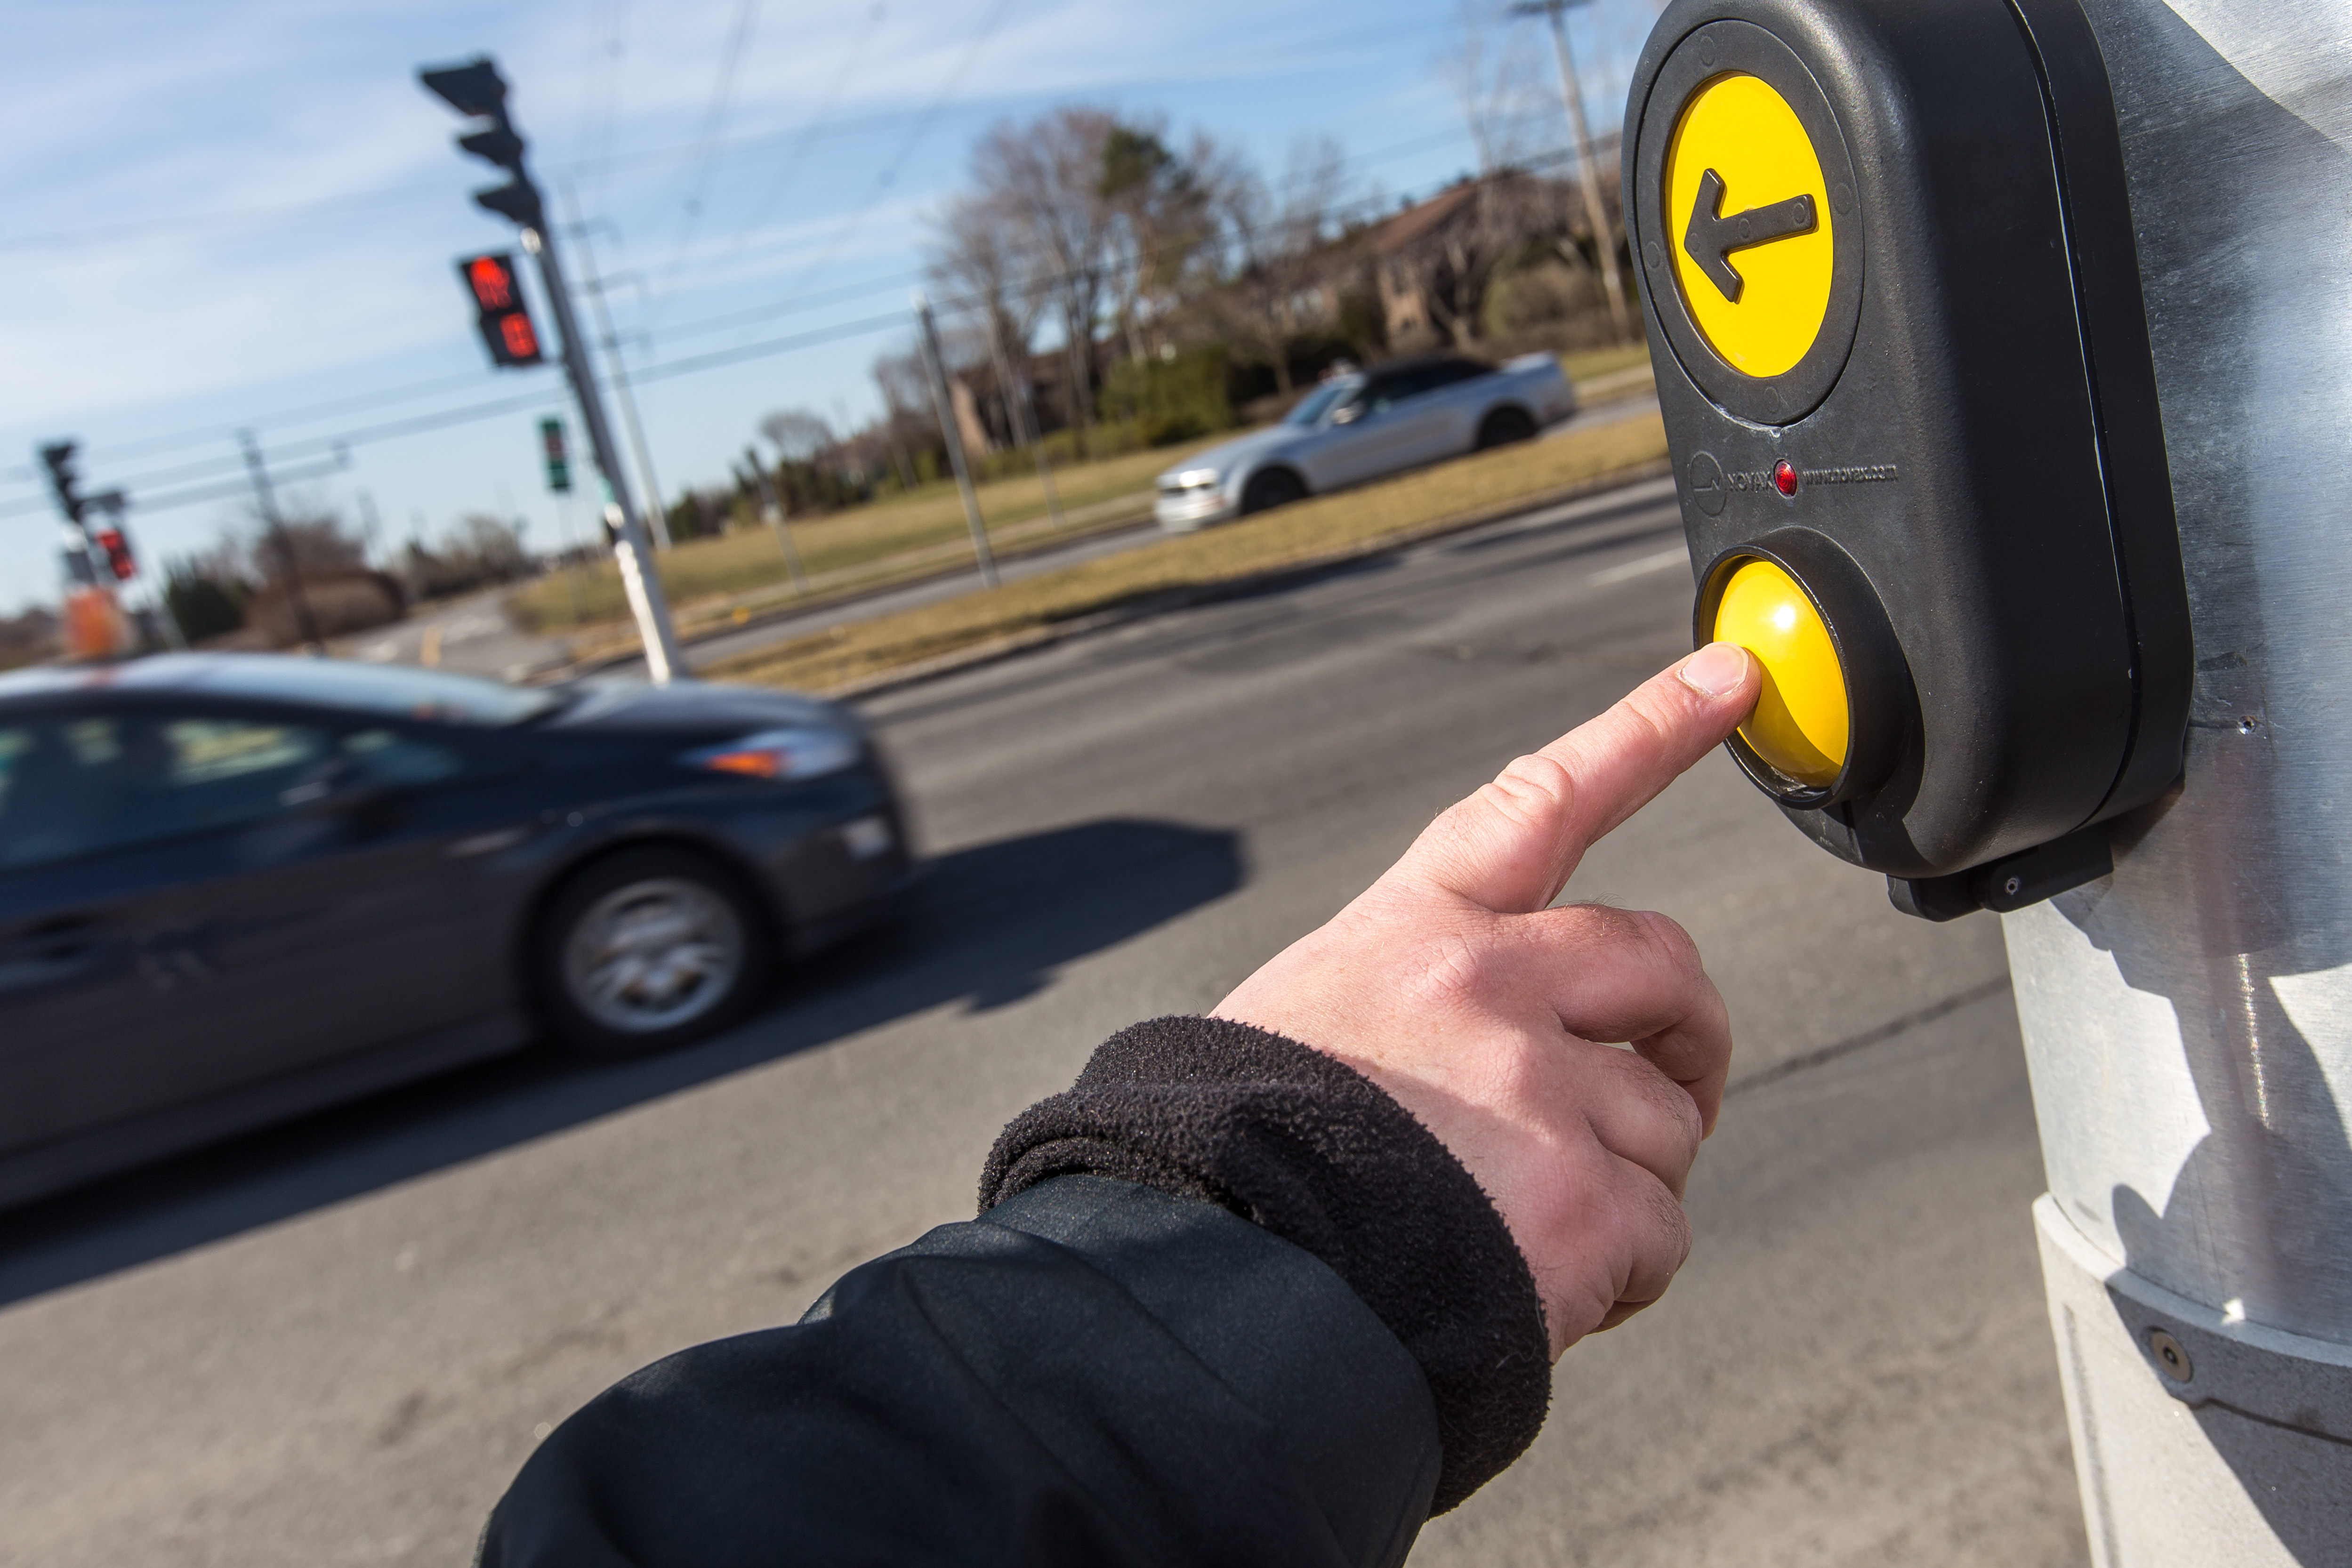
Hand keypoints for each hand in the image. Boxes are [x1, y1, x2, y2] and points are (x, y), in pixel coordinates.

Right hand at [1212, 642, 1760, 1358]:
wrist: (1219, 1283)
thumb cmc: (1243, 1155)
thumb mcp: (1310, 1019)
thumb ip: (1419, 999)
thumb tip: (1523, 1042)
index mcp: (1414, 929)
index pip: (1546, 800)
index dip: (1650, 729)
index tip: (1734, 678)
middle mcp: (1487, 984)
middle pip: (1661, 960)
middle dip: (1689, 1029)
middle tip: (1675, 1089)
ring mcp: (1541, 1090)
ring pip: (1667, 1120)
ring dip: (1630, 1181)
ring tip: (1534, 1230)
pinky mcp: (1581, 1202)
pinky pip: (1661, 1233)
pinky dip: (1621, 1276)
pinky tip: (1543, 1291)